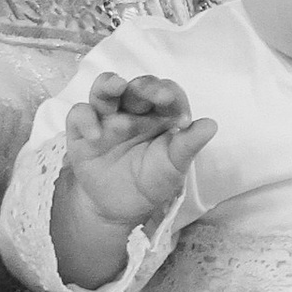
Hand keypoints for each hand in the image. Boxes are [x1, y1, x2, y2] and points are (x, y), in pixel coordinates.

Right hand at [60, 72, 215, 236]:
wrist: (120, 207)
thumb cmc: (151, 181)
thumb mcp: (173, 167)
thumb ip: (189, 145)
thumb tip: (211, 125)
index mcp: (159, 114)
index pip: (167, 93)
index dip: (173, 98)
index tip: (182, 119)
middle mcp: (133, 110)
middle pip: (137, 87)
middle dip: (146, 86)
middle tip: (157, 95)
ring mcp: (107, 117)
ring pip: (105, 89)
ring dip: (109, 84)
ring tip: (117, 87)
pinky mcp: (82, 130)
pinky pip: (80, 114)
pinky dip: (86, 119)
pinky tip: (96, 135)